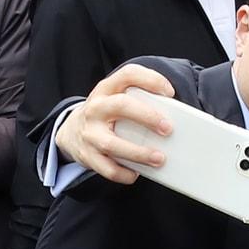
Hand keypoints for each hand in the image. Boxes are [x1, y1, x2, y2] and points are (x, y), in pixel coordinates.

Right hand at [55, 64, 176, 183]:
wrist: (72, 132)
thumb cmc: (107, 115)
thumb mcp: (117, 100)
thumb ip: (140, 102)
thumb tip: (176, 119)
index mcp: (107, 89)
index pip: (128, 74)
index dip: (150, 80)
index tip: (170, 92)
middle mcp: (96, 108)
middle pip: (121, 105)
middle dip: (147, 116)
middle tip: (168, 129)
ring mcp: (90, 133)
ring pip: (113, 144)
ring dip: (139, 153)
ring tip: (160, 158)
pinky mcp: (88, 155)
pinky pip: (108, 169)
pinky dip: (125, 174)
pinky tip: (136, 173)